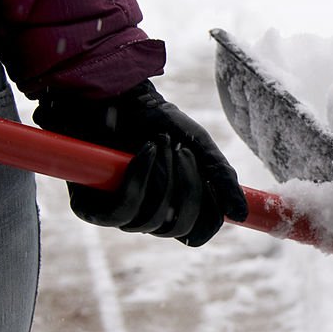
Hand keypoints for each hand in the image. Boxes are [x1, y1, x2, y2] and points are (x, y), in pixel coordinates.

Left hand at [34, 80, 247, 245]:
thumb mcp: (200, 147)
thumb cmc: (159, 122)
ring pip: (152, 220)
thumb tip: (240, 214)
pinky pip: (123, 212)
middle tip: (181, 151)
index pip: (198, 234)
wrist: (120, 97)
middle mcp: (149, 216)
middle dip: (186, 185)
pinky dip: (138, 180)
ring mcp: (121, 215)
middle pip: (179, 228)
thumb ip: (222, 179)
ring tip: (157, 143)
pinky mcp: (92, 210)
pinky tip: (143, 152)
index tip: (211, 182)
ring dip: (161, 175)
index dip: (209, 216)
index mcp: (175, 207)